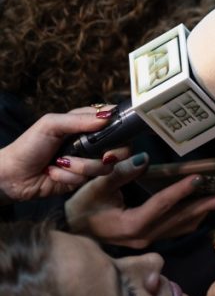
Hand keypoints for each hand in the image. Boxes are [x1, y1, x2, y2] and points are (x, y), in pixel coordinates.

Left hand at [0, 106, 129, 203]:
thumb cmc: (28, 145)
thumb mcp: (51, 125)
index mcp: (85, 123)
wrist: (11, 176)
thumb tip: (108, 116)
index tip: (118, 130)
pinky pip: (88, 179)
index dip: (121, 124)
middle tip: (104, 154)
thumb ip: (79, 119)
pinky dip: (69, 176)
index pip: (113, 119)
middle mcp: (91, 142)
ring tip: (61, 163)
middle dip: (111, 152)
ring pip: (105, 165)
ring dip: (81, 166)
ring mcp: (88, 161)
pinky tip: (54, 173)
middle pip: (121, 146)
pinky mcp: (82, 179)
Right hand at [64, 152, 214, 248]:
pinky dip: (193, 218)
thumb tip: (143, 159)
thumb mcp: (95, 187)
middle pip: (180, 219)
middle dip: (205, 205)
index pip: (163, 205)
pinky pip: (176, 229)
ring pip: (182, 226)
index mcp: (132, 224)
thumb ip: (119, 173)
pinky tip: (204, 209)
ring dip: (204, 212)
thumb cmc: (82, 207)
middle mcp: (145, 236)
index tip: (200, 177)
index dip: (181, 190)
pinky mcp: (149, 239)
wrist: (72, 230)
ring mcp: (148, 240)